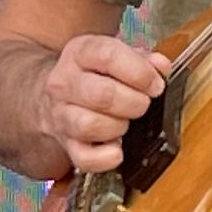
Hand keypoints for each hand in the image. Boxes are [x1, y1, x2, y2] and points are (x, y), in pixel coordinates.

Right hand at [34, 32, 172, 176]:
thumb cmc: (92, 75)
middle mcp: (65, 83)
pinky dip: (106, 158)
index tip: (155, 85)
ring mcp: (61, 115)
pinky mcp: (65, 144)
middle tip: (143, 105)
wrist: (51, 97)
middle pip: (102, 95)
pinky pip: (84, 157)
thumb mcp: (114, 55)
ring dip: (118, 127)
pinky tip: (117, 149)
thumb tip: (161, 66)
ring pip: (89, 125)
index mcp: (80, 53)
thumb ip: (142, 58)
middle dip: (134, 103)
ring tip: (125, 123)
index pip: (108, 56)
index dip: (140, 73)